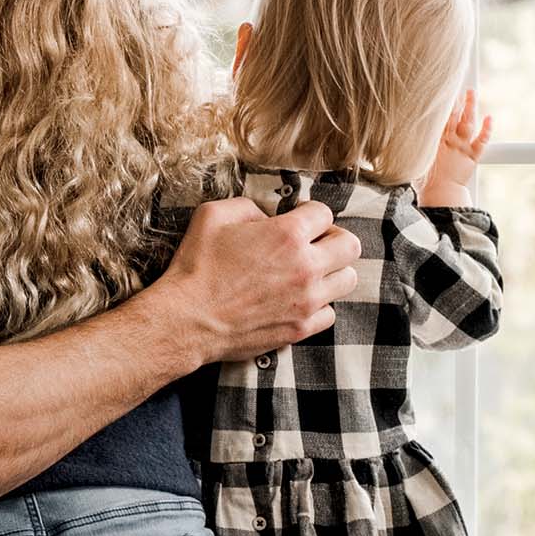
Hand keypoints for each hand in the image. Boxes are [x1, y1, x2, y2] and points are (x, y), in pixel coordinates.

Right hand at [146, 197, 361, 362]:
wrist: (185, 320)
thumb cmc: (195, 268)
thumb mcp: (211, 216)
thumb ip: (248, 206)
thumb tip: (265, 216)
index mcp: (288, 234)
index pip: (324, 212)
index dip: (308, 213)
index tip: (297, 221)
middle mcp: (306, 266)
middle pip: (350, 245)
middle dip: (333, 240)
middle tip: (313, 245)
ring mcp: (307, 300)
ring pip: (348, 280)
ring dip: (332, 273)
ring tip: (309, 275)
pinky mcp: (300, 328)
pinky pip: (330, 314)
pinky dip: (319, 306)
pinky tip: (298, 302)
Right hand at [420, 88, 492, 206]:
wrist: (440, 194)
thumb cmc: (425, 183)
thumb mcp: (413, 162)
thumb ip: (412, 150)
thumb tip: (399, 140)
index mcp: (433, 142)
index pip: (437, 119)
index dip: (440, 105)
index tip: (440, 94)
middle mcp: (448, 141)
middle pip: (452, 116)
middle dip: (455, 101)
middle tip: (455, 87)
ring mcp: (461, 147)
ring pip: (467, 122)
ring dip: (470, 106)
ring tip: (472, 93)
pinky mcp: (472, 155)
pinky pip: (482, 139)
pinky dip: (487, 128)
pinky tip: (490, 117)